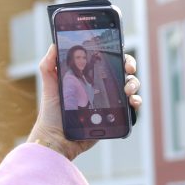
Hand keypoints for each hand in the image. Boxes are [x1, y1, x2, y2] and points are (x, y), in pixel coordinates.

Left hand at [27, 45, 141, 160]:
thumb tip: (53, 45)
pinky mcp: (114, 116)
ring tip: (128, 90)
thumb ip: (48, 65)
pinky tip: (133, 102)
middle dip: (129, 66)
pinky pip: (131, 107)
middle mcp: (101, 87)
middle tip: (128, 70)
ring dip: (134, 84)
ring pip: (130, 87)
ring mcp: (109, 102)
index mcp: (88, 77)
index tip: (120, 51)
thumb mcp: (49, 86)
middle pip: (122, 71)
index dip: (116, 54)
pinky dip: (136, 102)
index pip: (107, 60)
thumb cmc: (52, 113)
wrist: (57, 139)